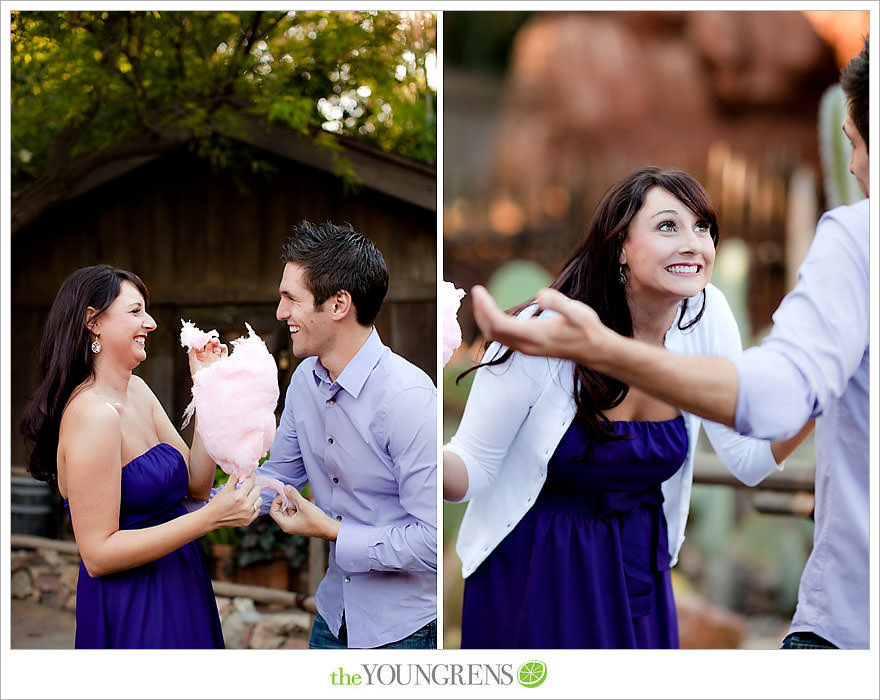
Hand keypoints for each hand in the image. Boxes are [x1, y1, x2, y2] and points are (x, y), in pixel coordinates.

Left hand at [188, 339, 227, 375]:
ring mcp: (215, 358)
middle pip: (209, 344)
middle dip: (209, 340)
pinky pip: (224, 351)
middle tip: (209, 338)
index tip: (202, 337)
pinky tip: (220, 346)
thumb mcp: (193, 363)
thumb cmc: (198, 375)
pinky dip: (223, 347)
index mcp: (199, 357)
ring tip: (215, 341)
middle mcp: (208, 356)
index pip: (201, 345)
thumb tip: (192, 342)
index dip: (201, 340)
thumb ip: (192, 352)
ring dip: (216, 342)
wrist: (208, 384)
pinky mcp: (222, 360)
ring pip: (217, 346)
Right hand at [207, 474, 260, 527]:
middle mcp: (246, 505)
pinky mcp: (249, 521)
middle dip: (252, 487)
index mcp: (239, 496)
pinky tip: (245, 506)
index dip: (251, 476)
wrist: (212, 519)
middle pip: (258, 489)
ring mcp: (248, 514)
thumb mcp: (225, 489)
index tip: (251, 474)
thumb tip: (241, 469)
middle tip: (246, 487)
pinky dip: (253, 507)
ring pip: (260, 499)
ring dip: (254, 497)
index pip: (251, 481)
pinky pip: (258, 510)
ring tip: (246, 497)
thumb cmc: (217, 502)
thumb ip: (234, 478)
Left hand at [269, 485, 339, 540]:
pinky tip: (302, 501)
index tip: (284, 493)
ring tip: (298, 497)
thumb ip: (293, 495)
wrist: (328, 529)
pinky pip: (293, 512)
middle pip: (279, 510)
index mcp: (286, 524)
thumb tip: (285, 487)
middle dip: (284, 501)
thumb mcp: (303, 505)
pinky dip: (295, 505)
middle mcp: (287, 525)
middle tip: (290, 493)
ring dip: (291, 502)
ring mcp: (293, 524)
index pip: (274, 511)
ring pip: (287, 510)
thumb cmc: (316, 520)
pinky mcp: (299, 521)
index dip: (277, 501)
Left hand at [471, 284, 610, 364]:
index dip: (485, 308)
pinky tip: (493, 312)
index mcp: (534, 335)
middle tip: (477, 292)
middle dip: (480, 312)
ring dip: (484, 319)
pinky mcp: (528, 348)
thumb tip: (541, 295)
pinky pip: (502, 338)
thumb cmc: (587, 329)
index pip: (499, 323)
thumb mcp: (579, 313)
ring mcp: (526, 349)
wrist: (594, 351)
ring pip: (495, 336)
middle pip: (491, 331)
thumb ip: (559, 303)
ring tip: (481, 299)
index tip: (479, 290)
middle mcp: (526, 346)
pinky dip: (492, 324)